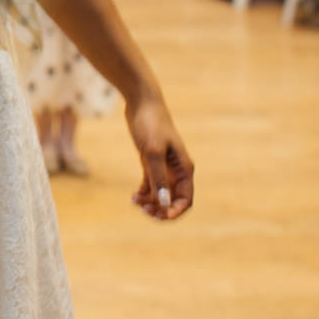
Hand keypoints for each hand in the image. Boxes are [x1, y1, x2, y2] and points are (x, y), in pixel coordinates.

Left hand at [126, 95, 194, 221]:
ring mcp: (164, 166)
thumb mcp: (152, 151)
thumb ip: (158, 178)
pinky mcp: (151, 161)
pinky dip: (144, 193)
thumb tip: (164, 203)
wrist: (141, 102)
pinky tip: (133, 198)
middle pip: (173, 200)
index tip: (159, 216)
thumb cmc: (150, 123)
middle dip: (161, 209)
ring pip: (161, 194)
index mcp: (184, 169)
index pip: (185, 199)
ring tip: (136, 204)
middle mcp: (177, 170)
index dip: (175, 212)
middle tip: (144, 211)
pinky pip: (151, 184)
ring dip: (151, 203)